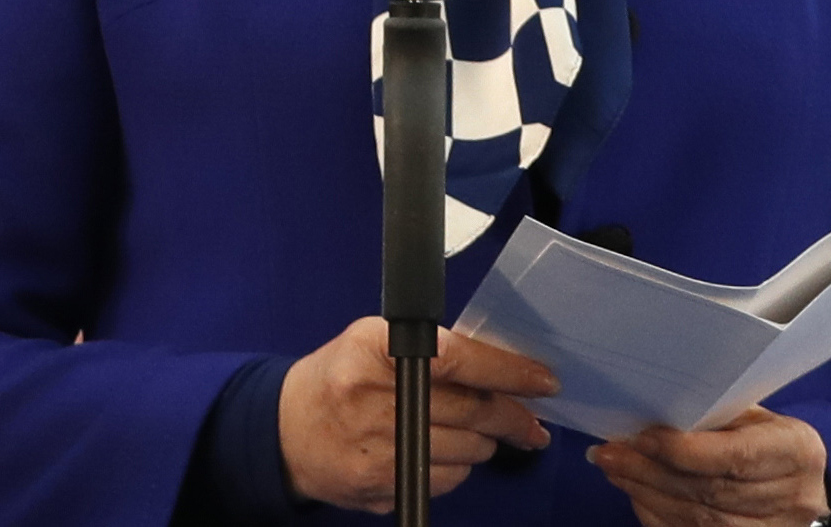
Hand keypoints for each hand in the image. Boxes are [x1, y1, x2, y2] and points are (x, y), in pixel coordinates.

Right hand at [277, 318, 554, 505]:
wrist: (287, 433)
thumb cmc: (338, 380)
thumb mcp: (371, 345)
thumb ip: (428, 351)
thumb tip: (499, 371)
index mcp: (372, 350)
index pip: (458, 359)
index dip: (508, 371)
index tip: (543, 380)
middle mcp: (376, 397)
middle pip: (473, 410)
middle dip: (514, 417)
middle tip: (531, 422)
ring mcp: (382, 447)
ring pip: (471, 450)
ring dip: (485, 443)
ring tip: (473, 433)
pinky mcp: (388, 484)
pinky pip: (451, 480)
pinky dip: (457, 468)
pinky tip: (441, 453)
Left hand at [591, 404, 829, 522]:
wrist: (803, 483)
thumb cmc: (766, 437)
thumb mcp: (753, 415)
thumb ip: (714, 415)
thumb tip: (650, 412)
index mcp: (797, 451)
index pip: (735, 456)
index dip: (682, 451)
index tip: (638, 438)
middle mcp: (794, 496)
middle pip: (711, 491)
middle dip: (650, 472)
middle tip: (608, 454)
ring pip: (701, 519)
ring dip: (647, 494)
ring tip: (613, 471)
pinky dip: (659, 516)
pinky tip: (635, 495)